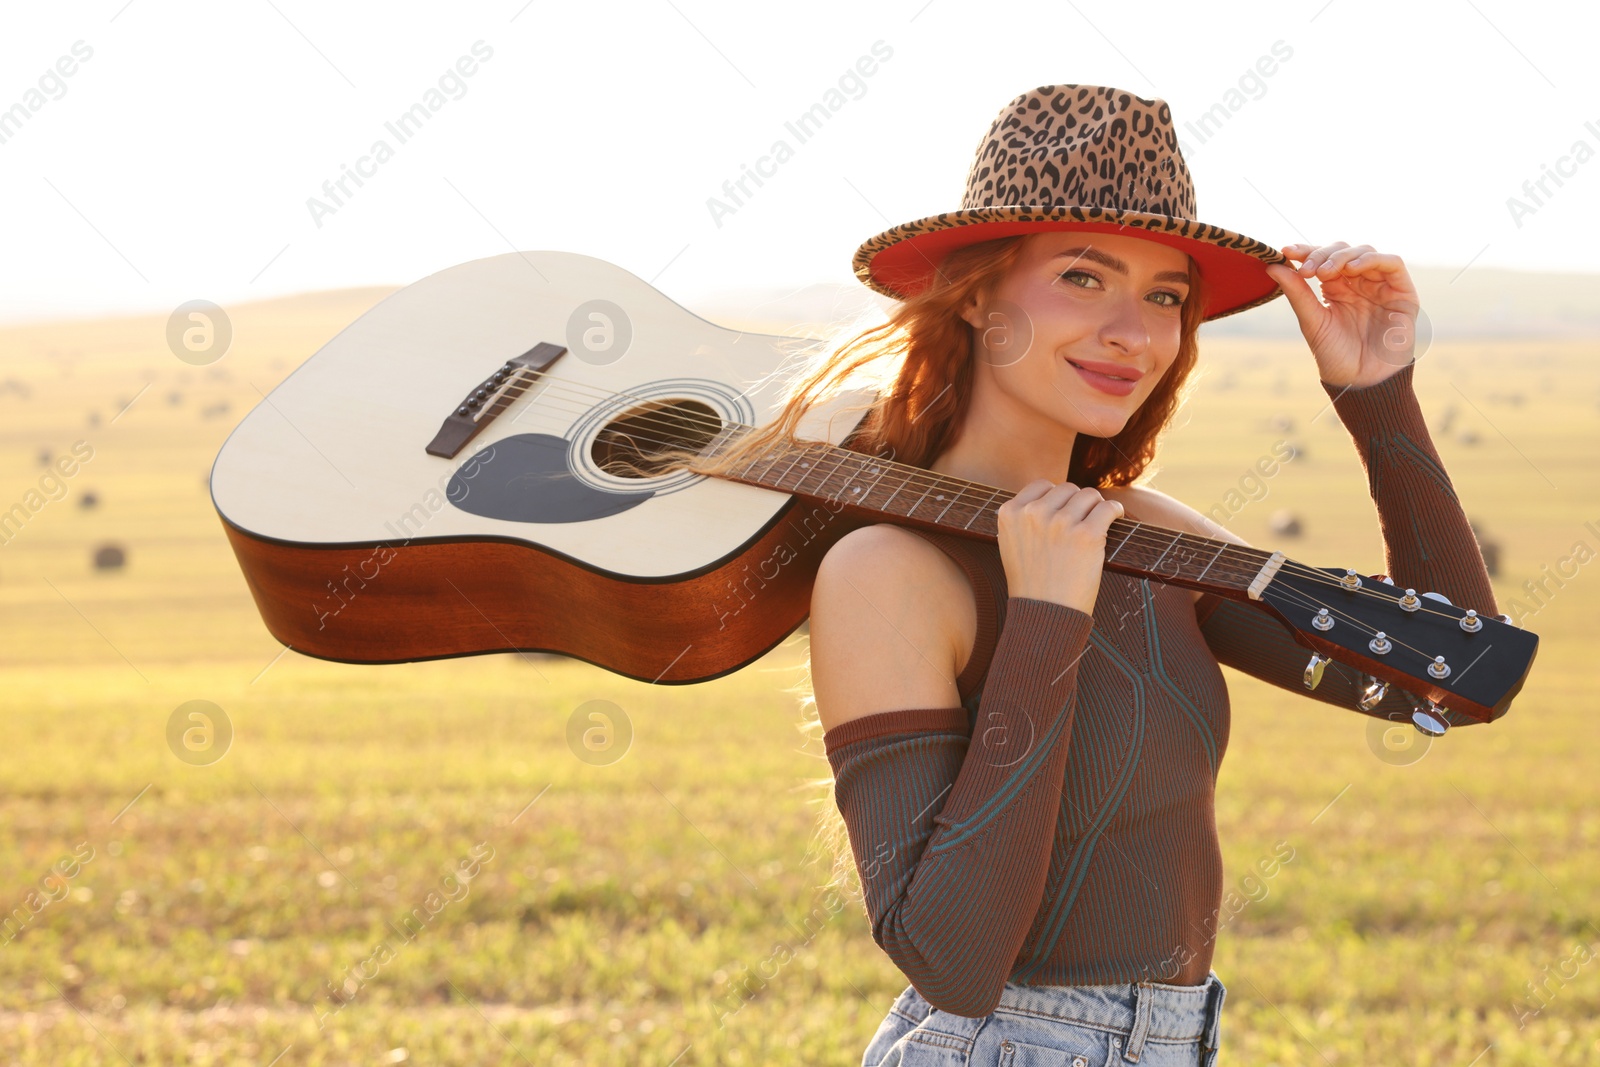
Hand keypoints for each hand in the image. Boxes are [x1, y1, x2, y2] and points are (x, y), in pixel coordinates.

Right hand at [997, 480, 1123, 615]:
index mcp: (1010, 513)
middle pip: (1067, 489)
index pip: (1041, 486)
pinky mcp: (1086, 535)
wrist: (1044, 615)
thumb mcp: (1012, 545)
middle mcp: (1033, 513)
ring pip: (1089, 495)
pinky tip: (1116, 517)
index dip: (1057, 497)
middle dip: (1077, 503)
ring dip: (1096, 507)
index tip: (1065, 511)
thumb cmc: (1031, 585)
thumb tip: (1051, 496)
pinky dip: (1115, 511)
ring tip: (1098, 522)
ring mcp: (1060, 523)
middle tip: (1082, 523)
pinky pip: (1108, 508)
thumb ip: (1024, 519)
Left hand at [1264, 242, 1420, 389]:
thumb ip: (1297, 292)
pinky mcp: (1403, 293)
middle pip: (1343, 252)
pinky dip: (1371, 260)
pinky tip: (1351, 269)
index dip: (1306, 251)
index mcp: (1337, 288)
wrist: (1360, 382)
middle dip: (1322, 254)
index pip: (1323, 259)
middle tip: (1307, 268)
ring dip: (1343, 256)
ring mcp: (1381, 286)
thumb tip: (1272, 266)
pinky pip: (1393, 263)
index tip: (1286, 251)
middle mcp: (1359, 283)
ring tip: (1324, 271)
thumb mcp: (1312, 320)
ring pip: (1365, 252)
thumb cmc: (1335, 355)